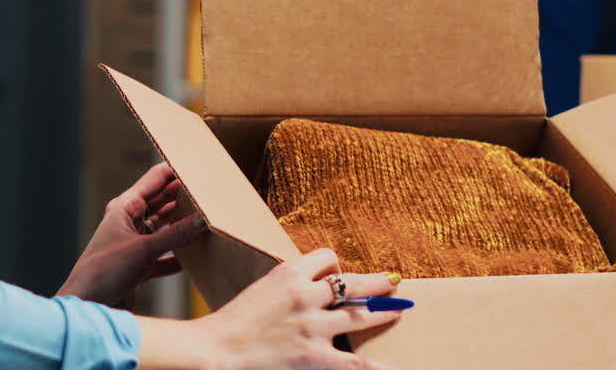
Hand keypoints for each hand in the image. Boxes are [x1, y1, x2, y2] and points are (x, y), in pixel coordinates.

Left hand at [58, 162, 206, 308]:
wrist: (89, 306)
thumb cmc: (104, 271)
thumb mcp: (144, 249)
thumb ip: (175, 235)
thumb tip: (202, 220)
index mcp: (124, 208)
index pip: (154, 180)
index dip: (174, 170)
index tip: (197, 166)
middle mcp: (129, 222)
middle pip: (161, 203)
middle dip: (182, 197)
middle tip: (208, 191)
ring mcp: (134, 244)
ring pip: (164, 229)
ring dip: (181, 227)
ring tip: (205, 220)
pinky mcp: (139, 266)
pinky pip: (164, 256)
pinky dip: (177, 257)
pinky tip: (194, 260)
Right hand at [192, 248, 402, 369]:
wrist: (216, 351)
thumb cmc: (231, 323)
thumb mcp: (260, 290)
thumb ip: (286, 286)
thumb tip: (310, 287)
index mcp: (288, 273)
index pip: (325, 257)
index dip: (334, 264)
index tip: (337, 273)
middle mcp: (306, 295)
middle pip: (353, 282)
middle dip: (377, 282)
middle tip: (395, 281)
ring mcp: (313, 327)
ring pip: (360, 314)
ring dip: (383, 311)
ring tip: (399, 310)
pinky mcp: (316, 358)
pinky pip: (355, 362)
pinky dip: (375, 365)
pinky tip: (391, 366)